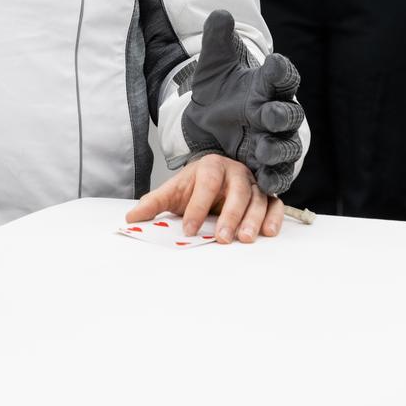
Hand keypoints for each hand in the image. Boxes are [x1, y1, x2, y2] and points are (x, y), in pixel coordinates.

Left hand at [126, 155, 283, 243]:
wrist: (215, 176)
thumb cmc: (195, 185)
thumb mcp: (174, 191)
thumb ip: (154, 203)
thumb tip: (131, 218)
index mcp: (210, 166)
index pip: (206, 183)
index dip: (198, 206)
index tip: (188, 229)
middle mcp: (234, 171)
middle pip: (237, 190)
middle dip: (230, 215)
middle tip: (223, 238)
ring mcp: (252, 183)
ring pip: (258, 198)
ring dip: (253, 219)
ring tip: (244, 239)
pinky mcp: (266, 195)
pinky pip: (275, 204)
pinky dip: (274, 217)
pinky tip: (268, 233)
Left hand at [181, 10, 303, 194]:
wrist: (205, 121)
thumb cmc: (218, 89)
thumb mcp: (213, 64)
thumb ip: (218, 39)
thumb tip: (220, 14)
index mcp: (267, 85)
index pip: (283, 75)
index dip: (281, 70)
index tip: (273, 62)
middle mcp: (275, 112)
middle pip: (290, 113)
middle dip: (281, 114)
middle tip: (267, 114)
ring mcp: (274, 141)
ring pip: (287, 148)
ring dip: (277, 150)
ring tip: (261, 151)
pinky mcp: (267, 168)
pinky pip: (279, 176)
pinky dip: (274, 179)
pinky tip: (265, 182)